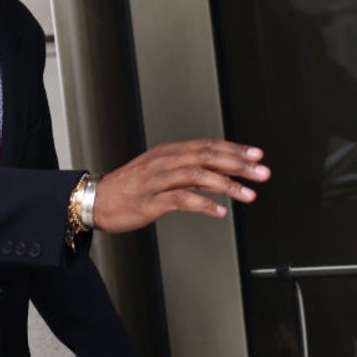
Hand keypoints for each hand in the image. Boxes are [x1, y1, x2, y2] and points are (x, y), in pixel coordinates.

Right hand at [93, 140, 267, 233]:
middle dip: (238, 164)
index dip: (235, 149)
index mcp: (168, 152)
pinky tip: (219, 212)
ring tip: (248, 195)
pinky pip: (181, 199)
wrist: (95, 201)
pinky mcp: (150, 201)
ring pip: (198, 175)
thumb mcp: (159, 171)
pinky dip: (203, 204)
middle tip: (261, 173)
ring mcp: (156, 180)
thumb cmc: (128, 188)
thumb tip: (218, 171)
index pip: (208, 145)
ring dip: (227, 185)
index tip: (257, 156)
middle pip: (208, 156)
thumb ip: (187, 170)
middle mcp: (164, 162)